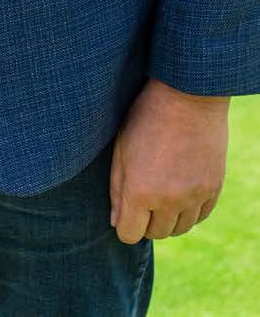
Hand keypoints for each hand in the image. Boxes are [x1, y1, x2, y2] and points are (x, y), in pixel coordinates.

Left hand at [109, 77, 228, 243]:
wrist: (187, 94)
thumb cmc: (146, 116)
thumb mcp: (121, 148)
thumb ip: (116, 188)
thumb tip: (116, 221)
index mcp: (140, 191)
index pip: (129, 234)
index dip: (125, 224)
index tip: (127, 210)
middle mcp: (169, 200)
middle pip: (155, 233)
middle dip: (146, 220)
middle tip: (145, 194)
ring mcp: (194, 195)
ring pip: (180, 229)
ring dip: (169, 217)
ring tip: (163, 191)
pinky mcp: (213, 188)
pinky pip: (200, 216)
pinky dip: (189, 210)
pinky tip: (182, 190)